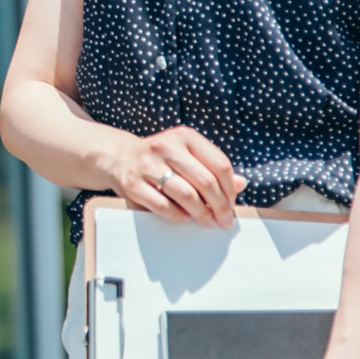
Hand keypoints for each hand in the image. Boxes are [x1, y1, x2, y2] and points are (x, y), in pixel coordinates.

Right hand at [106, 126, 246, 226]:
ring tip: (208, 222)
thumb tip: (240, 184)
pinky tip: (185, 217)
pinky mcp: (132, 184)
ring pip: (186, 196)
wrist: (118, 157)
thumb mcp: (187, 155)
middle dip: (220, 206)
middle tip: (225, 220)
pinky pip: (163, 206)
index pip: (220, 165)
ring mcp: (147, 165)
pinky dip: (178, 216)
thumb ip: (213, 167)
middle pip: (205, 182)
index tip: (232, 204)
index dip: (230, 189)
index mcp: (185, 136)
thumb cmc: (161, 159)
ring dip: (202, 214)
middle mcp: (166, 147)